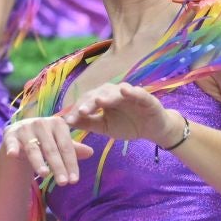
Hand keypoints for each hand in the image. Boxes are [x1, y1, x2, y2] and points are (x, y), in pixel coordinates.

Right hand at [2, 116, 92, 186]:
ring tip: (45, 174)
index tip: (74, 180)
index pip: (66, 147)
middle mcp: (41, 123)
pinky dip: (12, 148)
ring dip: (38, 161)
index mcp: (57, 123)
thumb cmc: (45, 141)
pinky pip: (11, 142)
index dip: (71, 164)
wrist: (20, 135)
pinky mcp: (10, 133)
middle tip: (64, 183)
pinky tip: (13, 154)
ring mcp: (25, 128)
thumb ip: (73, 149)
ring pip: (33, 148)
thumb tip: (91, 152)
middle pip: (51, 149)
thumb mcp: (59, 145)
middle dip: (58, 166)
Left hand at [62, 82, 180, 146]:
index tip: (67, 121)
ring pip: (116, 93)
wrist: (153, 129)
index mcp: (104, 99)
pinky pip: (138, 93)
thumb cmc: (128, 125)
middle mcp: (115, 93)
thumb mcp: (105, 127)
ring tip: (98, 100)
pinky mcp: (146, 98)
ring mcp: (130, 94)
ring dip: (107, 96)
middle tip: (80, 112)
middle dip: (88, 104)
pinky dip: (132, 91)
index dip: (77, 110)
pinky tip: (125, 91)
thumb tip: (67, 122)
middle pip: (98, 95)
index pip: (87, 102)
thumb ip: (88, 123)